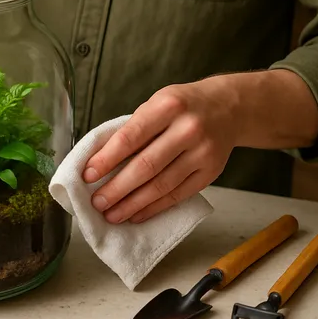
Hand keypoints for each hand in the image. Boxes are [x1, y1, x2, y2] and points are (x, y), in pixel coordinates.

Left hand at [83, 77, 240, 223]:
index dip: (107, 159)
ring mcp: (202, 153)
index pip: (130, 137)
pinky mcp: (211, 172)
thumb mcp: (157, 103)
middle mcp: (187, 129)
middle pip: (146, 166)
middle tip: (97, 202)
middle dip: (117, 188)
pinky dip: (155, 207)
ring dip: (133, 204)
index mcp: (167, 106)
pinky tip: (137, 214)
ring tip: (112, 214)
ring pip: (162, 185)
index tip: (88, 175)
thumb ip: (134, 128)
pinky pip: (178, 195)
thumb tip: (100, 161)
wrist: (229, 108)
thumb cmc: (183, 106)